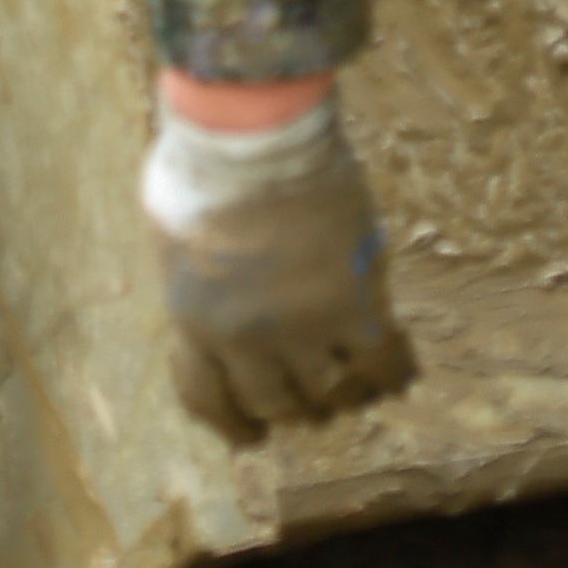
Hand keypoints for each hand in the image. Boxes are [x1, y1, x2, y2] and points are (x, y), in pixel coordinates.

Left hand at [140, 86, 417, 440]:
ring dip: (340, 392)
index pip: (207, 400)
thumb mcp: (172, 224)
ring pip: (327, 392)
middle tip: (313, 400)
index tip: (252, 436)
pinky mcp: (353, 306)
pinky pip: (380, 363)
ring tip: (354, 383)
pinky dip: (389, 374)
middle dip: (292, 407)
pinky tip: (395, 372)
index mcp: (192, 319)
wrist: (253, 131)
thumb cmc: (206, 160)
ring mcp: (301, 328)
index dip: (233, 424)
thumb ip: (191, 267)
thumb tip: (203, 273)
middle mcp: (244, 339)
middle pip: (273, 404)